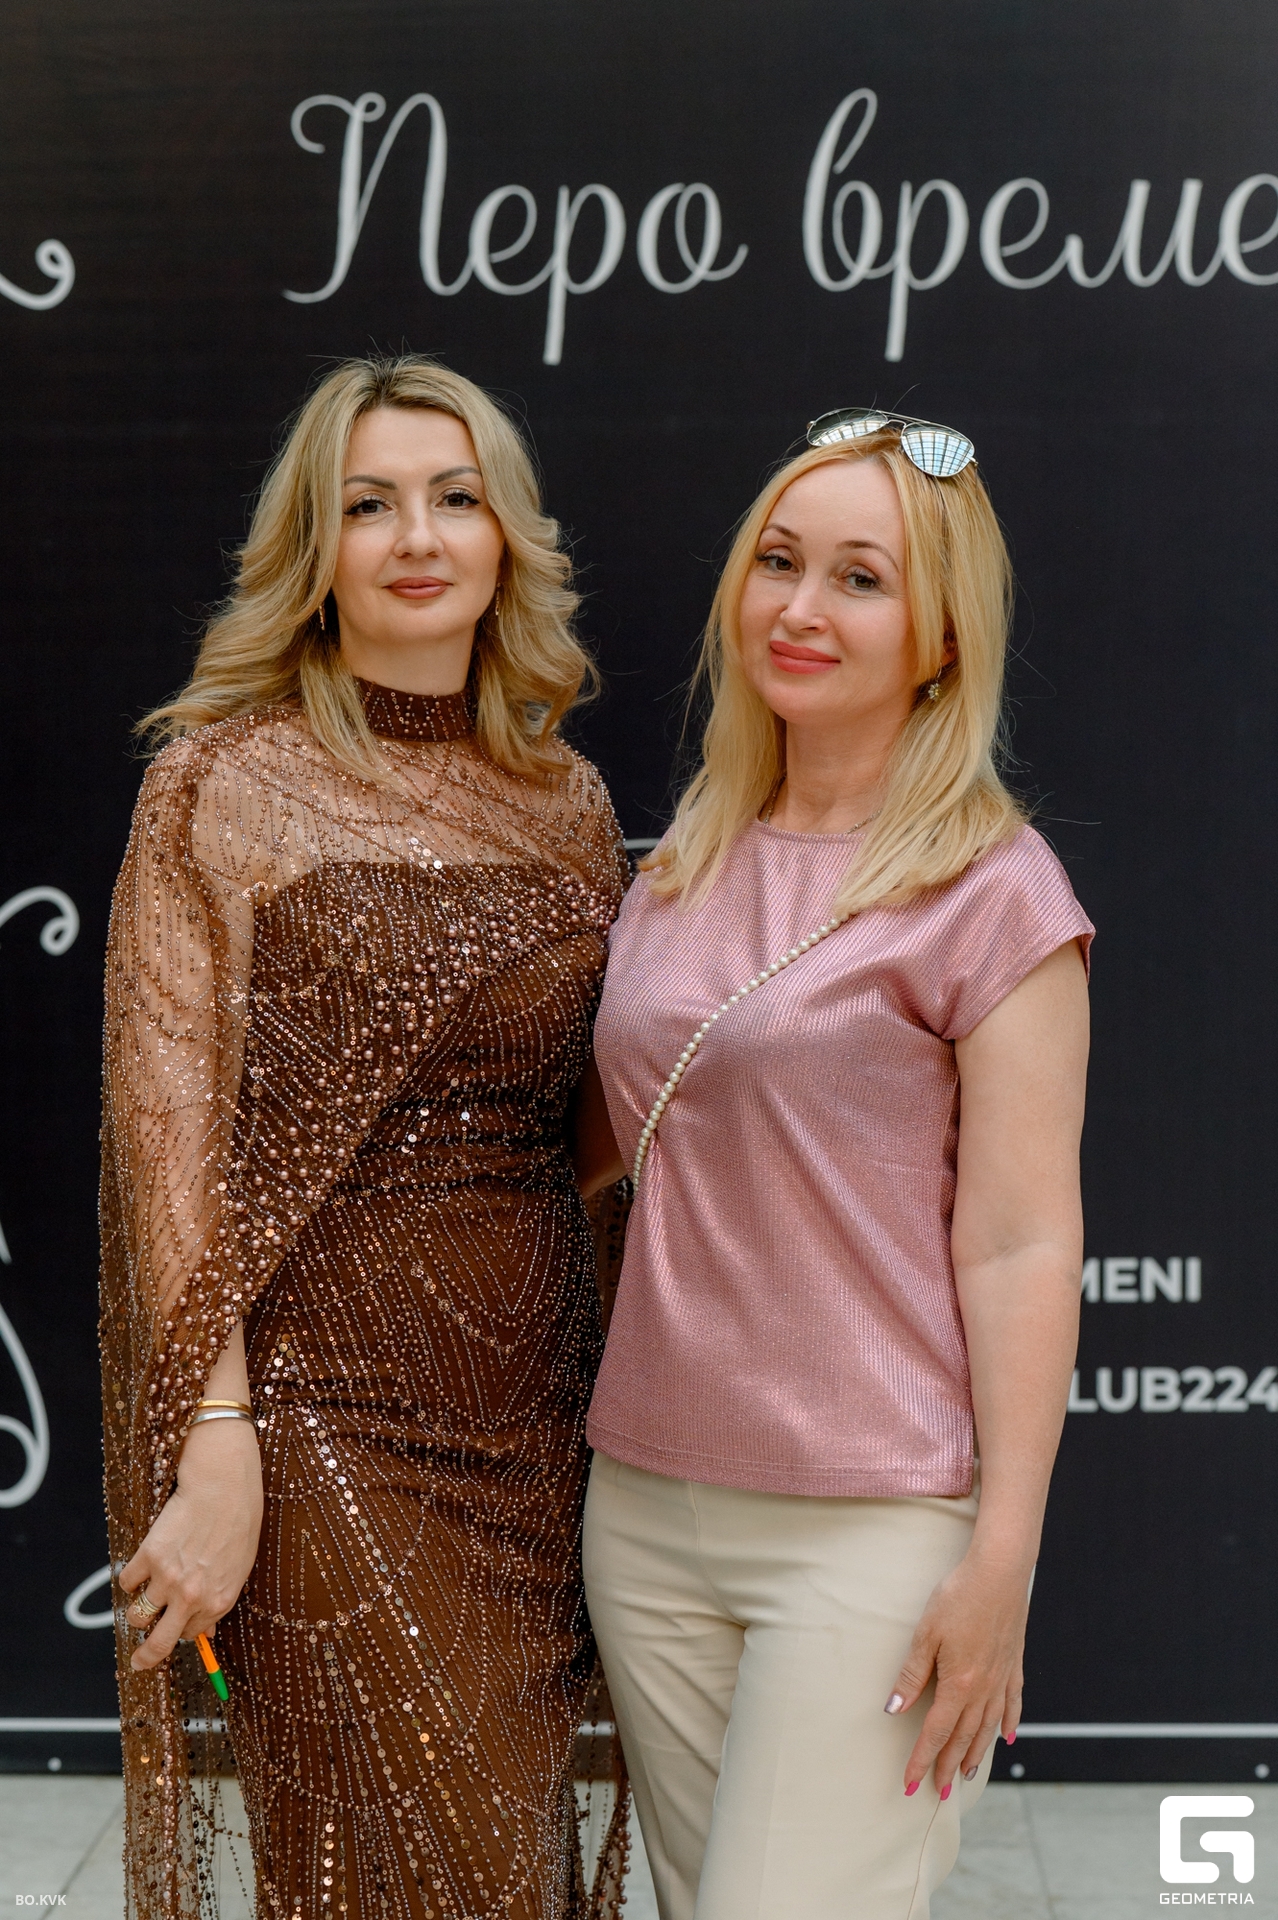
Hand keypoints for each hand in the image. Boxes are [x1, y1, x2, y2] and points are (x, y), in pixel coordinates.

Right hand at [119, 1417, 263, 1671]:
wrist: (223, 1484)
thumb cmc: (239, 1521)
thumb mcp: (240, 1567)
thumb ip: (220, 1602)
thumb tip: (207, 1633)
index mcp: (219, 1601)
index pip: (191, 1635)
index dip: (183, 1630)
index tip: (175, 1629)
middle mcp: (191, 1596)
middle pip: (158, 1644)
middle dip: (145, 1658)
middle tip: (138, 1661)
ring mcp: (167, 1578)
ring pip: (137, 1614)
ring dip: (139, 1607)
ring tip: (146, 1592)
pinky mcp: (148, 1557)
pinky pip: (126, 1582)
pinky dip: (130, 1577)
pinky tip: (143, 1564)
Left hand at [887, 1549, 1028, 1795]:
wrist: (999, 1573)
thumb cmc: (958, 1597)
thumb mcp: (926, 1634)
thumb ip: (912, 1675)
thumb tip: (894, 1709)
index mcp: (958, 1684)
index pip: (936, 1733)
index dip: (921, 1760)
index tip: (910, 1784)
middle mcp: (984, 1689)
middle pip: (963, 1737)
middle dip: (947, 1765)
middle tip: (937, 1792)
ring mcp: (1002, 1678)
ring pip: (988, 1728)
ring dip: (976, 1753)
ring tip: (966, 1773)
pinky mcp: (1014, 1665)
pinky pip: (1012, 1704)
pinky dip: (1008, 1724)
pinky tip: (1006, 1739)